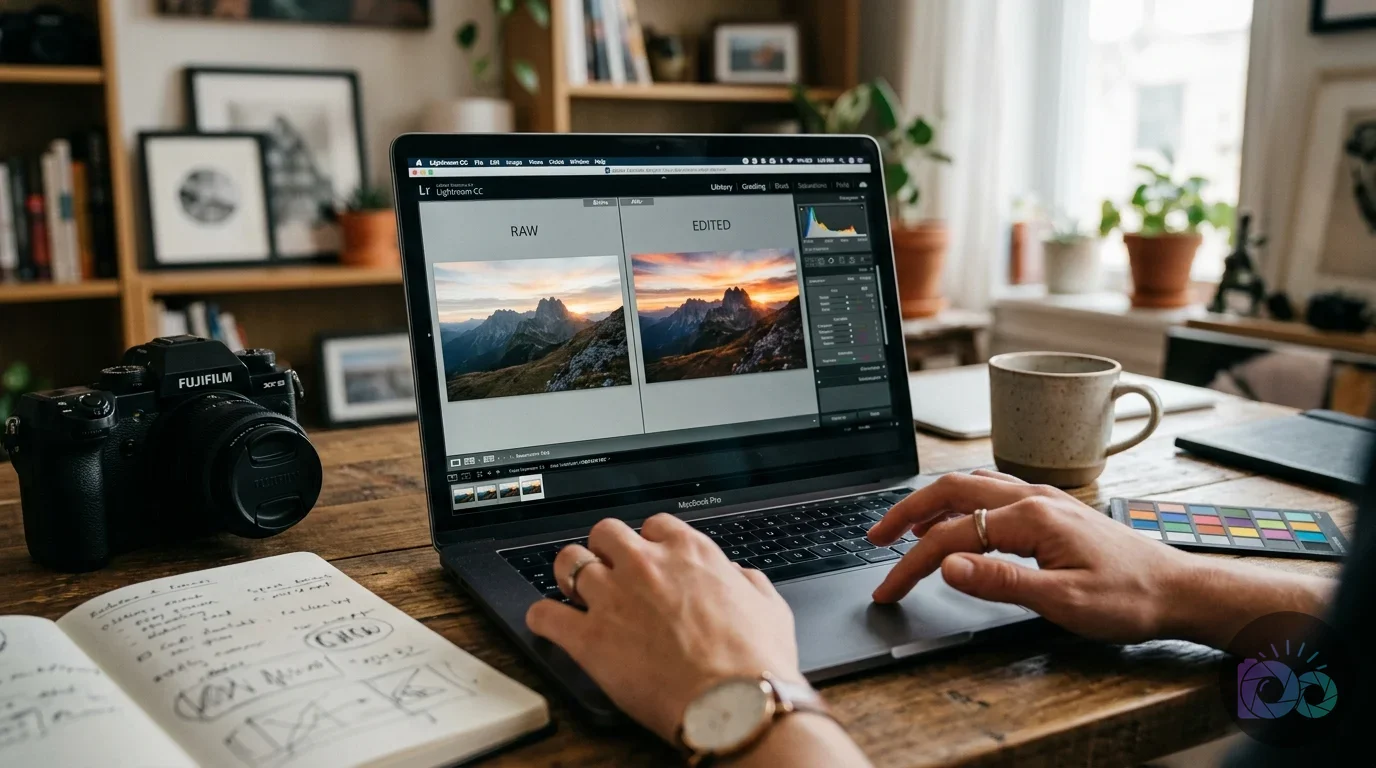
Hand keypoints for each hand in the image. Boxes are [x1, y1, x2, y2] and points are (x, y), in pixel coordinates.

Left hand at [525, 514, 801, 742]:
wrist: (735, 703)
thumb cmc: (756, 662)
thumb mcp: (769, 608)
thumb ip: (749, 583)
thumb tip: (739, 577)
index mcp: (690, 553)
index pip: (654, 525)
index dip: (649, 542)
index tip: (649, 557)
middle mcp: (646, 565)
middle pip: (605, 532)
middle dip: (604, 549)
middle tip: (608, 570)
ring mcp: (612, 597)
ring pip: (568, 562)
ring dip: (568, 574)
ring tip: (571, 590)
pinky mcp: (588, 638)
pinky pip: (544, 614)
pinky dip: (542, 618)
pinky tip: (547, 624)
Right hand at [867, 470, 1200, 642]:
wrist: (1180, 590)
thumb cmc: (1131, 598)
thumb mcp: (1064, 600)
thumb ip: (1000, 581)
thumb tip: (947, 564)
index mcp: (1032, 516)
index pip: (952, 536)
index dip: (911, 564)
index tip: (888, 588)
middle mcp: (1033, 497)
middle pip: (951, 491)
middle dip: (906, 512)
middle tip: (874, 537)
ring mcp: (1043, 498)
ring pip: (971, 486)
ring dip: (932, 503)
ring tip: (905, 529)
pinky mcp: (1052, 509)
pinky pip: (992, 492)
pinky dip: (961, 502)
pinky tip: (959, 518)